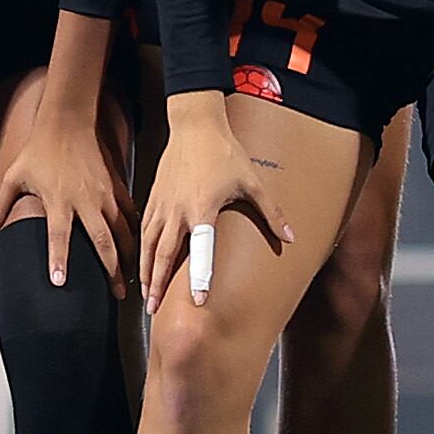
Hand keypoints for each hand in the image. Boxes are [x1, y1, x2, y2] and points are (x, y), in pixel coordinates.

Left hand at [0, 97, 127, 290]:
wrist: (67, 122)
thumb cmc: (38, 150)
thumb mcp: (14, 177)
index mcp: (58, 200)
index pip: (59, 237)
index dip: (59, 260)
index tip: (60, 282)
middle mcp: (85, 201)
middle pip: (103, 242)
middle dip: (112, 270)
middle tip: (117, 294)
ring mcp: (104, 194)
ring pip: (122, 232)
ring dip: (128, 256)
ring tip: (131, 278)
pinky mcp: (115, 187)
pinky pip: (129, 214)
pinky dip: (134, 232)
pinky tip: (137, 247)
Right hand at [137, 96, 290, 312]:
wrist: (194, 125)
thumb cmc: (224, 153)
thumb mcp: (252, 182)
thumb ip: (270, 213)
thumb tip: (290, 238)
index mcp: (202, 209)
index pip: (200, 250)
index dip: (199, 276)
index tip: (198, 300)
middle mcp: (177, 211)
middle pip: (162, 254)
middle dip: (157, 283)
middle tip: (153, 308)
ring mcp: (161, 204)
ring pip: (148, 245)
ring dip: (146, 270)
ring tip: (145, 293)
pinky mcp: (153, 197)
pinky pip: (145, 229)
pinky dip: (142, 249)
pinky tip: (143, 262)